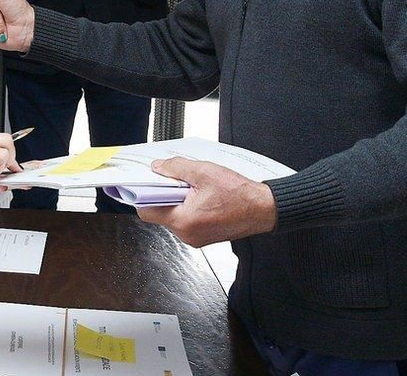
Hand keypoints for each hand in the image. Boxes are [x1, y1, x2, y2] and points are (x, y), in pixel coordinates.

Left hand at [136, 158, 277, 246]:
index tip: (144, 182)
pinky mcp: (203, 236)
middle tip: (174, 179)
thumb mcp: (204, 172)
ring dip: (176, 200)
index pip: (146, 211)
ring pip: (173, 216)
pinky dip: (187, 207)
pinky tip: (199, 195)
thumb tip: (158, 167)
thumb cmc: (240, 195)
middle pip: (159, 213)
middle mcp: (187, 234)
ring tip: (192, 187)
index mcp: (183, 221)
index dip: (142, 194)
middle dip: (163, 194)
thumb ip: (176, 168)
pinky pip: (186, 220)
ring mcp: (195, 238)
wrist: (264, 209)